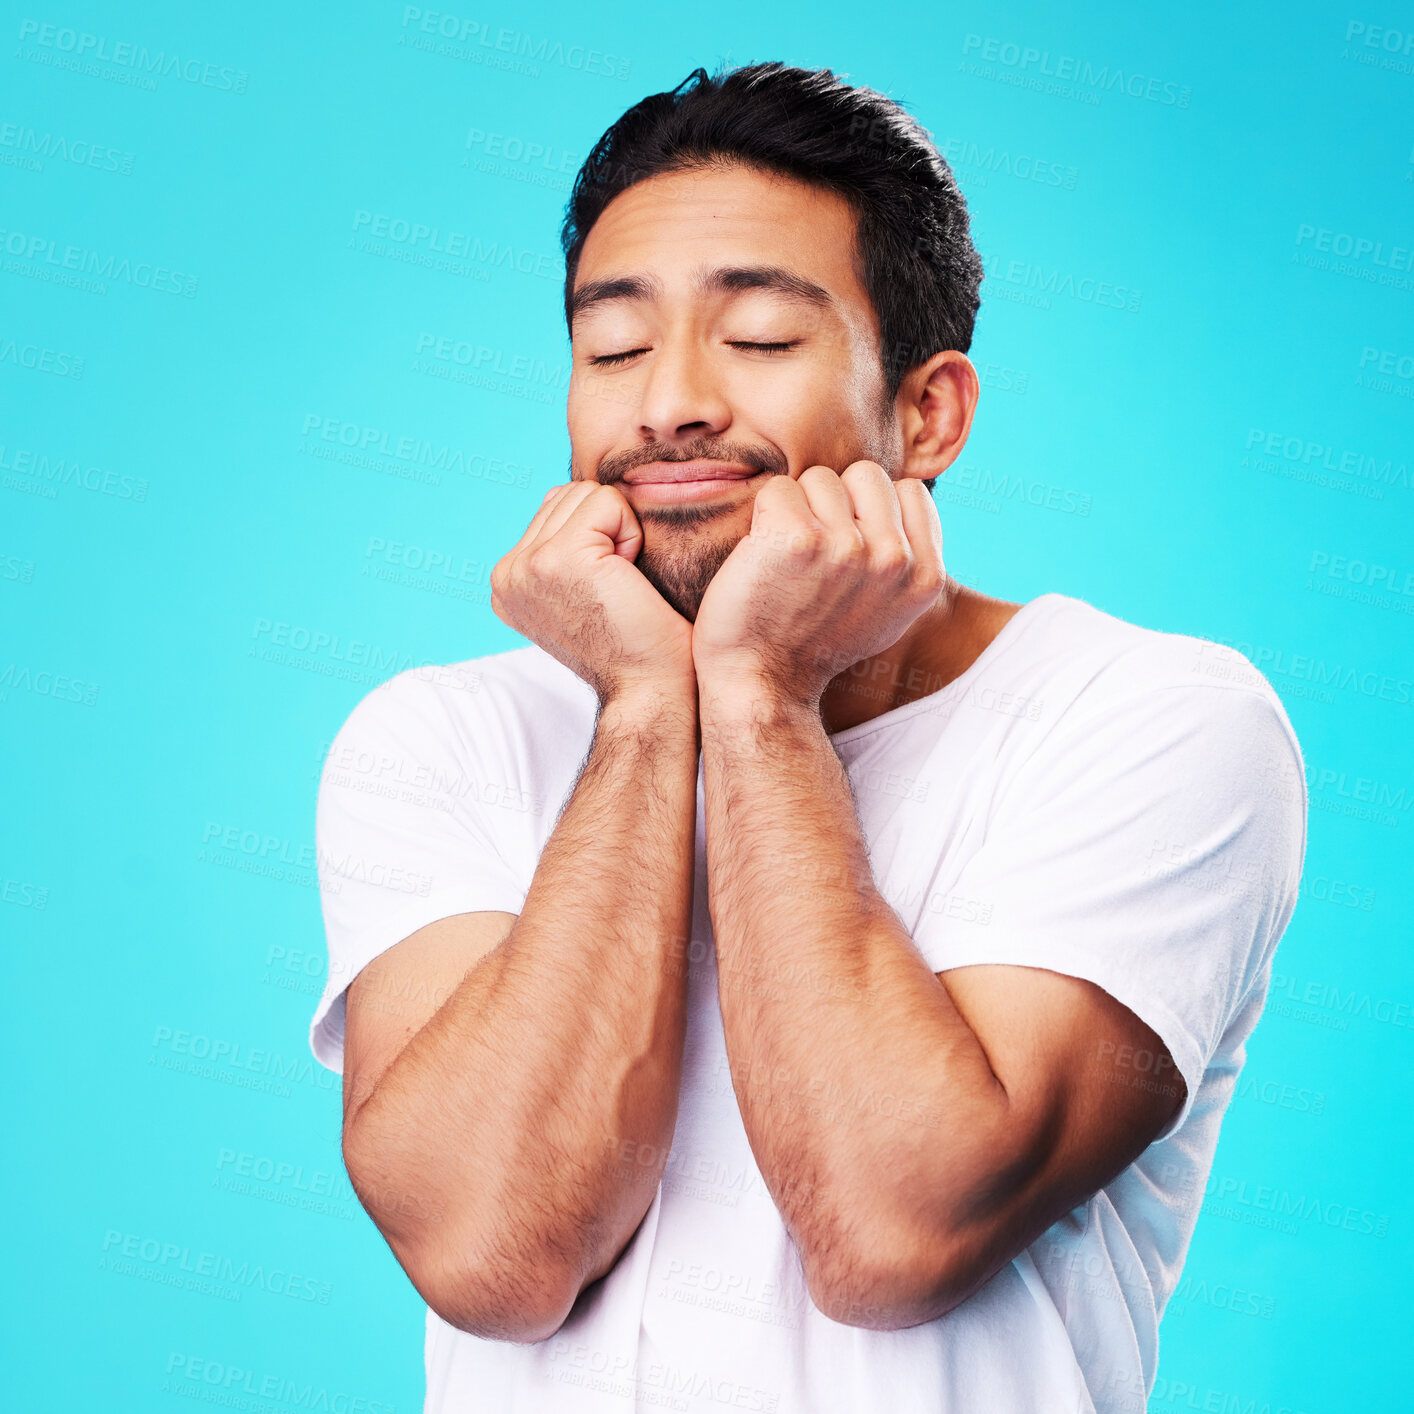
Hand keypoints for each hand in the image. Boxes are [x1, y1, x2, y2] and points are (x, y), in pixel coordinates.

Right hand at [490, 482, 695, 703]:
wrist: (649, 688)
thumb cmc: (635, 645)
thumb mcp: (580, 592)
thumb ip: (560, 547)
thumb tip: (559, 496)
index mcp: (508, 583)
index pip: (555, 508)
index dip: (598, 537)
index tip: (604, 592)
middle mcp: (507, 575)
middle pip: (570, 494)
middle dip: (606, 530)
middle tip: (617, 588)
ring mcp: (527, 566)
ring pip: (587, 494)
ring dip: (619, 533)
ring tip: (620, 585)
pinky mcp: (560, 557)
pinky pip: (609, 502)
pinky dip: (631, 534)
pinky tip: (627, 579)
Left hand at [692, 462, 944, 706]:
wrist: (761, 680)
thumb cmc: (814, 641)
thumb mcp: (888, 611)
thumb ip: (909, 556)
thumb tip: (905, 495)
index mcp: (926, 577)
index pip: (908, 490)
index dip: (871, 512)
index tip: (847, 556)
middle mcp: (895, 561)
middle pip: (866, 475)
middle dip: (837, 503)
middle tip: (814, 557)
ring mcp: (847, 548)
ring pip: (821, 479)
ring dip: (799, 510)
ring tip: (790, 562)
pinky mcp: (797, 539)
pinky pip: (779, 488)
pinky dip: (764, 517)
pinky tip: (764, 557)